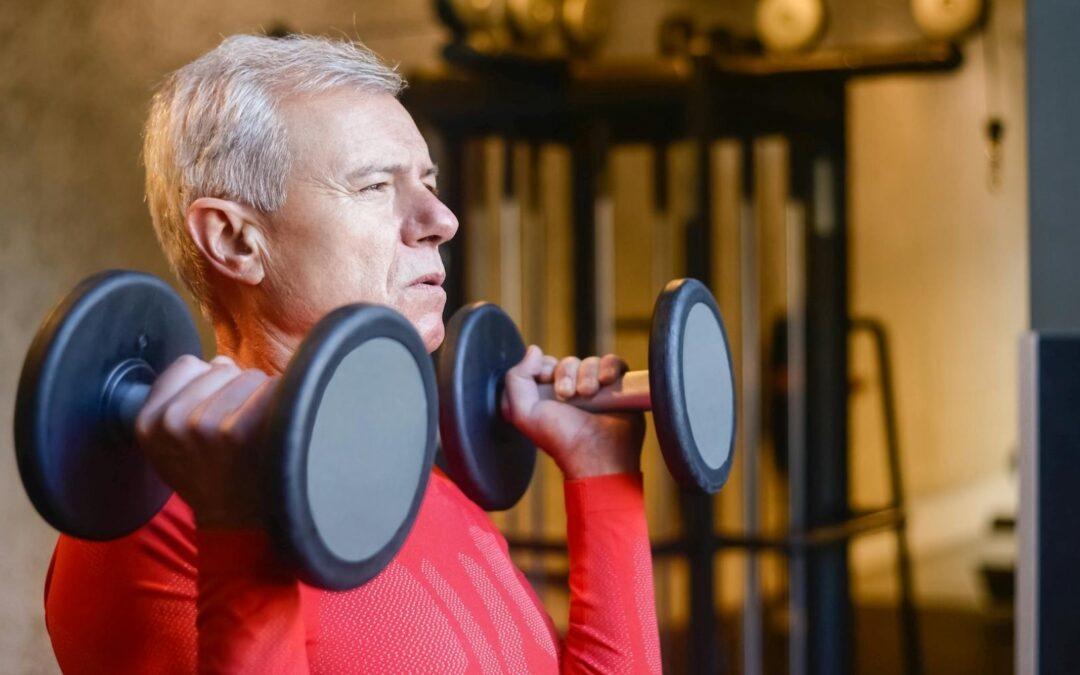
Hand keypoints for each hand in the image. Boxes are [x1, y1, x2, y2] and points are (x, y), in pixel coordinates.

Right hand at [134, 354, 278, 529]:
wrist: (235, 523)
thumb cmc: (210, 477)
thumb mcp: (173, 443)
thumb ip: (183, 397)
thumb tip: (220, 361)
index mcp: (148, 422)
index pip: (187, 365)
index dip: (209, 381)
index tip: (214, 408)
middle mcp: (171, 421)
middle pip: (221, 367)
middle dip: (234, 388)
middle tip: (236, 429)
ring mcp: (203, 425)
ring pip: (248, 376)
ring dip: (258, 396)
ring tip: (254, 433)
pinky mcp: (236, 430)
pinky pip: (269, 389)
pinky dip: (279, 404)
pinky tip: (272, 432)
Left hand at [501, 346, 644, 479]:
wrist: (597, 455)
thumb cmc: (559, 438)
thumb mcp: (523, 413)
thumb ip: (516, 379)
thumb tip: (534, 350)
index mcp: (548, 396)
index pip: (546, 364)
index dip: (545, 367)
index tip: (546, 380)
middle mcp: (572, 391)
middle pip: (567, 362)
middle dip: (566, 375)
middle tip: (568, 396)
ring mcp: (597, 389)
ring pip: (590, 361)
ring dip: (588, 375)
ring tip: (589, 395)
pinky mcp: (618, 387)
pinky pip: (613, 362)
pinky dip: (609, 368)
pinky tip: (607, 383)